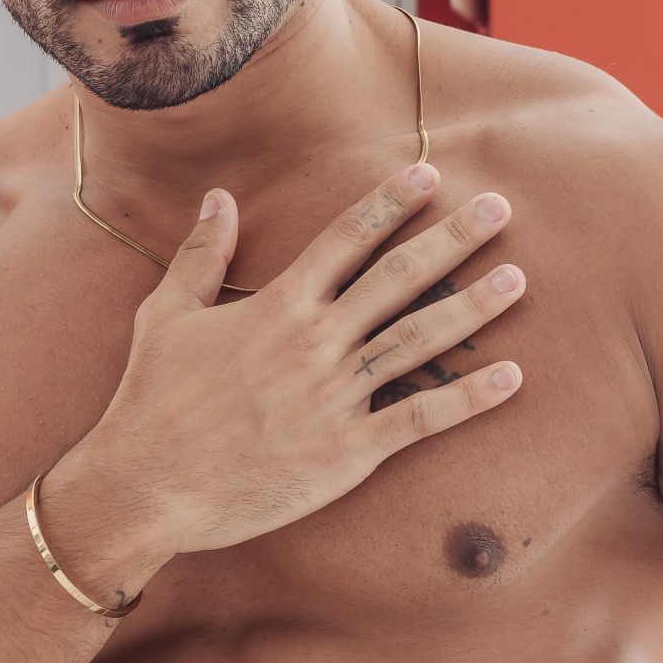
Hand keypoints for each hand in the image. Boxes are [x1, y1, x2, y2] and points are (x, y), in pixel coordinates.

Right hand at [85, 163, 525, 554]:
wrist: (145, 487)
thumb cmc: (150, 401)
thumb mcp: (164, 316)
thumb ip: (200, 254)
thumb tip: (218, 197)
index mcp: (276, 305)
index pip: (345, 238)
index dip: (390, 202)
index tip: (429, 175)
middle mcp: (314, 343)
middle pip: (398, 277)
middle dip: (453, 239)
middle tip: (500, 209)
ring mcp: (334, 398)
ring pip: (419, 340)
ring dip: (472, 307)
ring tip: (517, 279)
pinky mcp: (346, 452)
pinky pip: (420, 419)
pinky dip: (469, 398)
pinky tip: (511, 377)